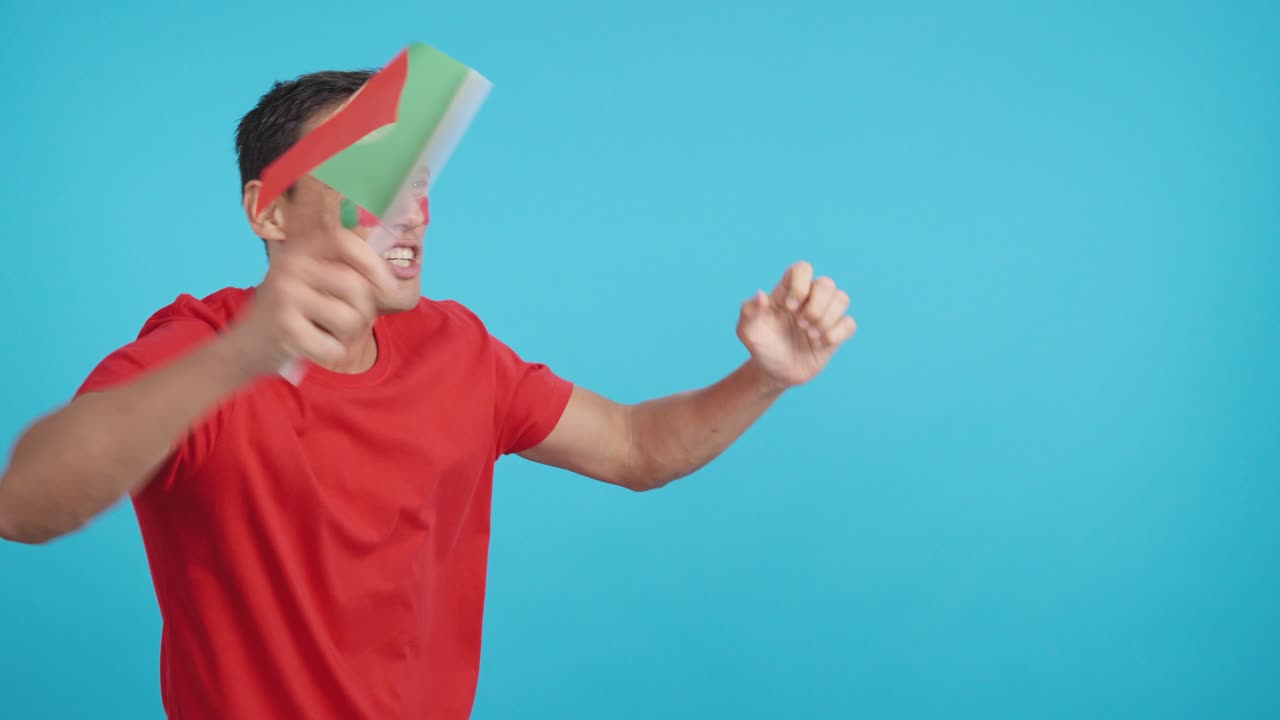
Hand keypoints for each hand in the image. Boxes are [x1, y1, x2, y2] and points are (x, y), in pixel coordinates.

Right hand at [220, 235, 397, 377]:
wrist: (246, 346)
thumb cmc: (295, 313)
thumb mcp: (313, 281)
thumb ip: (345, 271)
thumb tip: (394, 278)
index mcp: (301, 249)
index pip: (344, 240)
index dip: (372, 262)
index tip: (387, 284)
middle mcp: (291, 265)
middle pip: (356, 287)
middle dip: (365, 312)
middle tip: (350, 323)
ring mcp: (285, 295)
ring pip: (351, 318)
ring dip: (351, 335)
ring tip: (330, 334)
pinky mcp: (284, 328)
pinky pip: (335, 346)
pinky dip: (334, 353)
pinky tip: (316, 348)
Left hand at [737, 261, 856, 387]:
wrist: (774, 372)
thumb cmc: (761, 346)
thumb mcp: (747, 330)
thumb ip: (749, 311)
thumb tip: (761, 294)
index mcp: (788, 291)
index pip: (802, 269)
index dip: (799, 285)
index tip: (787, 307)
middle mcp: (809, 298)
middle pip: (827, 283)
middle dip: (815, 306)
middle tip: (800, 325)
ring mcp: (824, 314)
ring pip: (842, 298)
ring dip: (826, 319)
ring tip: (810, 335)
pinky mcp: (836, 332)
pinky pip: (849, 323)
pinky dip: (836, 333)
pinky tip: (820, 344)